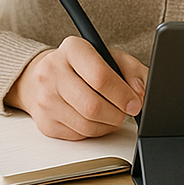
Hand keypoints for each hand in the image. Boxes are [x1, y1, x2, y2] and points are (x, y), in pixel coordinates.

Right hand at [5, 37, 147, 140]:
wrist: (42, 77)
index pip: (100, 76)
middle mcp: (53, 72)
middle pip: (93, 105)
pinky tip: (97, 120)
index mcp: (72, 49)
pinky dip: (95, 131)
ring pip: (87, 125)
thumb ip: (132, 69)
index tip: (135, 102)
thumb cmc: (81, 65)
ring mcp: (46, 99)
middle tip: (126, 111)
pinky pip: (79, 135)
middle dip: (117, 114)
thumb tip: (141, 92)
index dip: (123, 94)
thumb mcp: (109, 56)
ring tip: (113, 115)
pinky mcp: (45, 122)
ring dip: (108, 125)